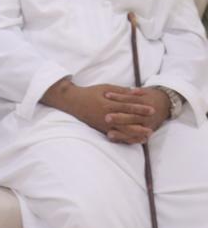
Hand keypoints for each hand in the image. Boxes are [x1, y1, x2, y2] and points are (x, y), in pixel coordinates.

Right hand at [41, 80, 167, 144]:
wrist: (73, 101)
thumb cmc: (90, 93)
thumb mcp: (105, 88)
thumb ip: (121, 91)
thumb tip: (137, 91)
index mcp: (108, 104)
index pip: (128, 107)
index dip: (141, 108)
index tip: (152, 110)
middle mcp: (106, 115)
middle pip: (127, 121)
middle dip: (141, 123)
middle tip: (153, 124)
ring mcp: (104, 124)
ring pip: (122, 130)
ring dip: (136, 133)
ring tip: (147, 135)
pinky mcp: (102, 129)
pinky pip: (116, 135)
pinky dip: (127, 138)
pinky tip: (135, 139)